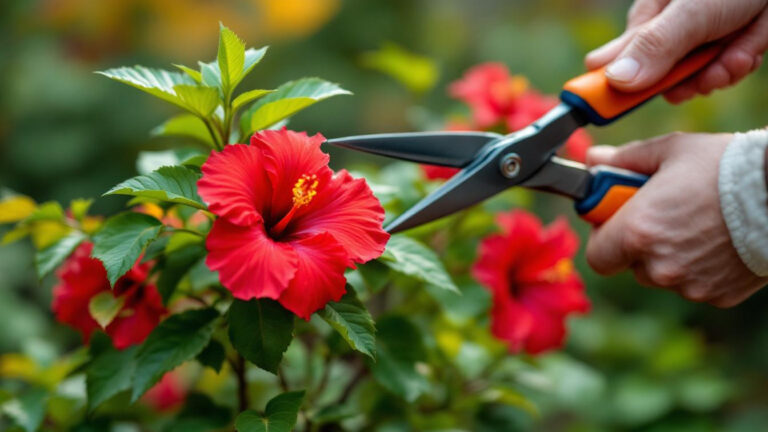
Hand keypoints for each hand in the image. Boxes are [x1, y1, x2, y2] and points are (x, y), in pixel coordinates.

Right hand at [585, 0, 767, 102]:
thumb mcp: (692, 12)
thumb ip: (654, 46)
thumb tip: (615, 80)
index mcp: (647, 18)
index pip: (614, 60)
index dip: (615, 85)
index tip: (610, 109)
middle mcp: (668, 31)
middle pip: (658, 78)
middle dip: (683, 82)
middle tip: (699, 78)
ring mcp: (698, 39)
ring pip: (695, 78)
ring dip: (717, 74)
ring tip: (735, 57)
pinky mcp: (726, 46)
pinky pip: (723, 71)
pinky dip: (738, 66)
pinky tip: (748, 51)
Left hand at [585, 132, 766, 306]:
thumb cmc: (726, 166)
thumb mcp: (670, 151)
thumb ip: (624, 160)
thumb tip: (593, 160)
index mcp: (637, 231)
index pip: (597, 256)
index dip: (603, 238)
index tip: (615, 220)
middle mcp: (658, 266)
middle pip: (630, 265)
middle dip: (638, 243)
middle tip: (661, 215)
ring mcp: (689, 286)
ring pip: (663, 276)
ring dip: (667, 256)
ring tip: (695, 224)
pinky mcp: (717, 296)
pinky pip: (694, 284)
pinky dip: (698, 267)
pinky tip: (717, 240)